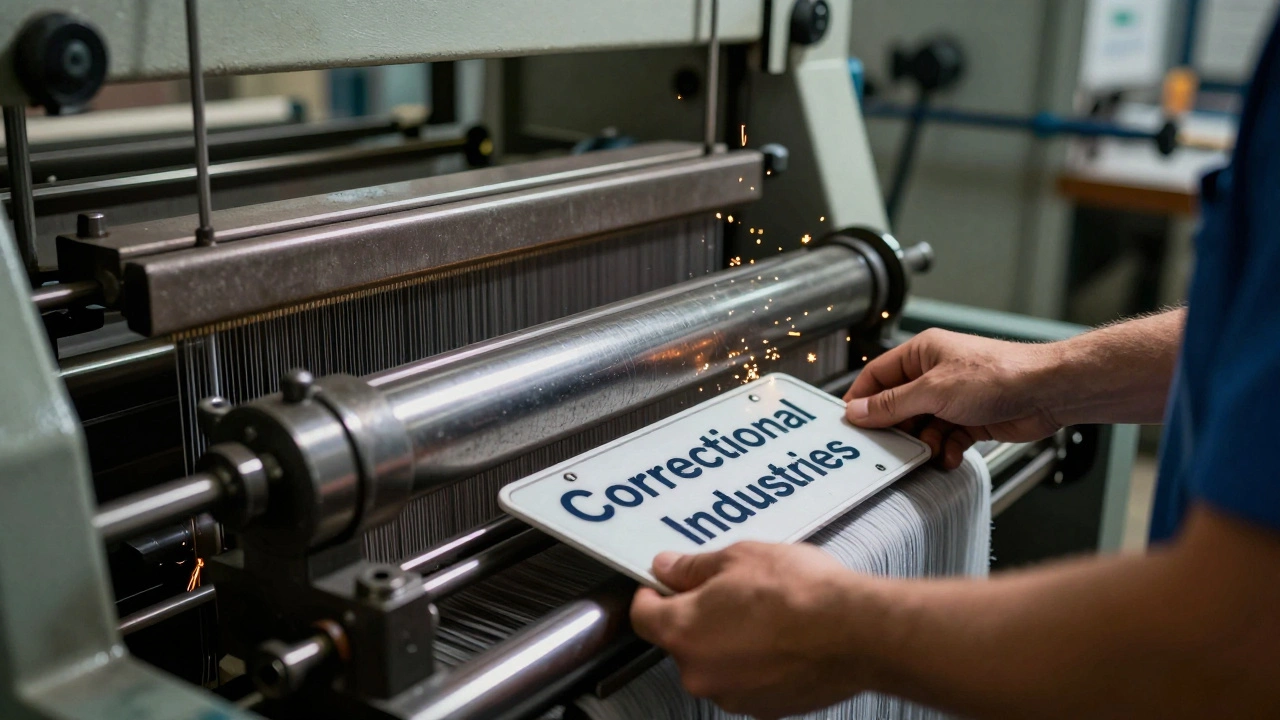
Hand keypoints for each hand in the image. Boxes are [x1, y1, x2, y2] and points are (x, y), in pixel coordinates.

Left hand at [630, 542, 880, 718]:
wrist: (854, 632)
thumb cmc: (799, 594)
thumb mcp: (738, 558)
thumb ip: (692, 567)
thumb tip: (667, 568)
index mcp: (683, 632)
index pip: (642, 616)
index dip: (651, 594)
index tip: (662, 584)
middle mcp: (700, 673)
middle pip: (680, 641)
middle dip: (698, 616)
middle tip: (729, 590)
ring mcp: (732, 696)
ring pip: (715, 662)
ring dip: (728, 641)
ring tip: (763, 613)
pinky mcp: (763, 709)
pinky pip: (744, 680)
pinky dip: (754, 662)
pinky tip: (780, 638)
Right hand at [844, 329, 1061, 468]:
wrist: (1048, 392)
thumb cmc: (999, 374)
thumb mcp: (934, 390)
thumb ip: (893, 404)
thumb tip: (858, 411)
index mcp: (922, 353)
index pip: (877, 375)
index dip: (862, 399)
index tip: (849, 423)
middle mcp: (936, 374)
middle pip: (898, 405)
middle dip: (896, 428)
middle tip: (886, 448)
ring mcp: (954, 398)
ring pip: (922, 426)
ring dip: (923, 444)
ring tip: (928, 451)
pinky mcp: (972, 419)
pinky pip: (945, 439)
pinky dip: (944, 450)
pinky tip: (949, 456)